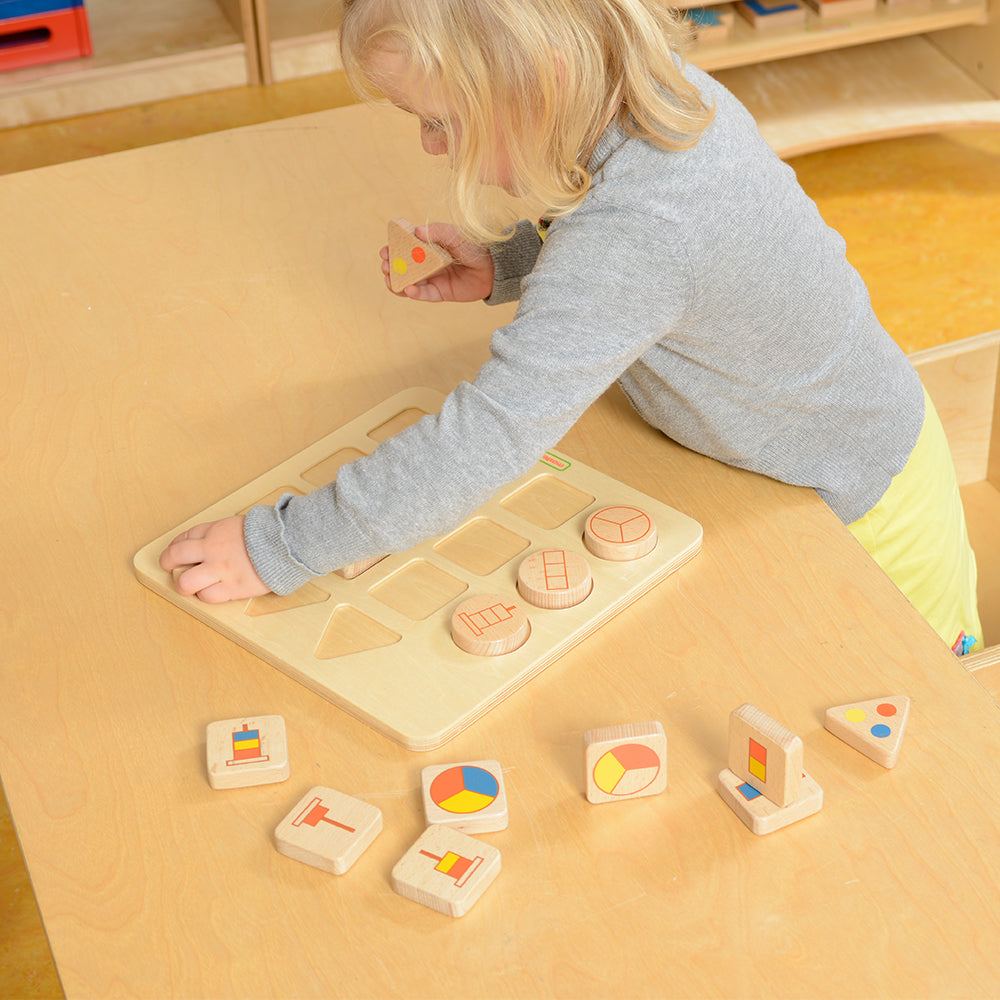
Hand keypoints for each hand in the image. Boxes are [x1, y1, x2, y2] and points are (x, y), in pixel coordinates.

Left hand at [158, 515, 270, 603]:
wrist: (288, 543)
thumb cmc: (269, 533)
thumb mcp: (239, 524)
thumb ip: (222, 533)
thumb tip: (210, 541)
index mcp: (215, 531)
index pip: (183, 538)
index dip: (174, 547)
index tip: (175, 553)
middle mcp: (212, 550)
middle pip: (175, 557)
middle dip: (168, 564)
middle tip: (171, 570)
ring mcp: (220, 570)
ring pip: (185, 582)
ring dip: (185, 585)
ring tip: (192, 586)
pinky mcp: (232, 587)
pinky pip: (208, 596)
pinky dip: (207, 595)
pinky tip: (214, 591)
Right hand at [380, 223, 494, 301]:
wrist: (493, 266)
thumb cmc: (474, 247)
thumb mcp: (454, 235)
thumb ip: (437, 232)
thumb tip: (417, 231)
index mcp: (427, 248)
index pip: (404, 249)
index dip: (392, 251)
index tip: (384, 251)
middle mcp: (427, 264)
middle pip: (403, 268)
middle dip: (391, 268)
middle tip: (386, 267)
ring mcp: (433, 279)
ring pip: (410, 283)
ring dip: (398, 283)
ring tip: (391, 280)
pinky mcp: (441, 293)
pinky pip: (424, 295)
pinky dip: (415, 293)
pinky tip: (408, 289)